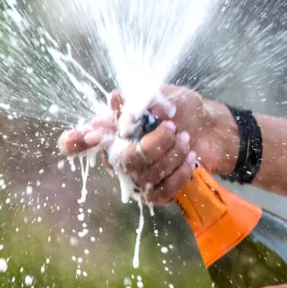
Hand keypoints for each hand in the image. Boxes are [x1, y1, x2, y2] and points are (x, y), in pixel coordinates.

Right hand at [53, 89, 199, 204]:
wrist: (213, 128)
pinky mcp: (157, 192)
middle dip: (152, 144)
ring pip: (145, 176)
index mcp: (114, 130)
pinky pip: (160, 193)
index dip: (73, 142)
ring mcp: (137, 176)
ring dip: (172, 155)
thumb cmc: (183, 109)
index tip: (85, 135)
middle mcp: (120, 155)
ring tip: (186, 138)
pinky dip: (179, 174)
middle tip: (172, 127)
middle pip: (122, 160)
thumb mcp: (166, 94)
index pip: (77, 142)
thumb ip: (143, 97)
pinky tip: (191, 157)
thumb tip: (118, 99)